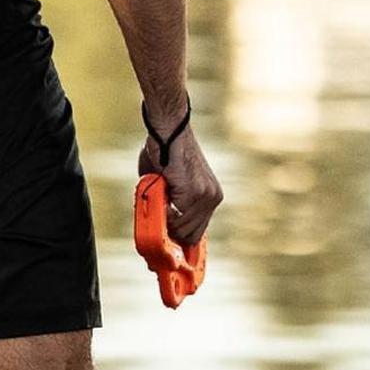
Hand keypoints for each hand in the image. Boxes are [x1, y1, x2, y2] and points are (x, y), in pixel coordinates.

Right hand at [138, 123, 221, 248]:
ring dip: (164, 221)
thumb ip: (169, 206)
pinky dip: (162, 213)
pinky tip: (159, 195)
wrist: (168, 128)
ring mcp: (205, 196)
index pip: (197, 233)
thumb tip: (157, 227)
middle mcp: (212, 198)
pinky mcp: (194, 193)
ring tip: (157, 197)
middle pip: (190, 237)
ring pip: (181, 230)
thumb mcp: (170, 186)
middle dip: (171, 233)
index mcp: (211, 196)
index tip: (167, 241)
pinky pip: (175, 220)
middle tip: (156, 220)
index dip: (180, 239)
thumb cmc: (164, 152)